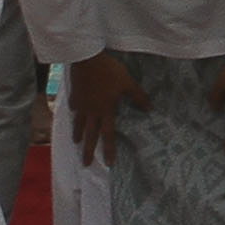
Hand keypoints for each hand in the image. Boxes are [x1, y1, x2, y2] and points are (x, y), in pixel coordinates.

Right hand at [67, 51, 151, 165]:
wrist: (87, 61)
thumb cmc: (110, 72)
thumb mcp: (128, 83)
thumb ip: (138, 97)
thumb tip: (150, 109)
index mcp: (105, 110)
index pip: (108, 134)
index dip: (109, 149)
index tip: (108, 163)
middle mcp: (91, 111)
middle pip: (90, 134)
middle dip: (88, 150)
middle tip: (85, 164)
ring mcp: (81, 104)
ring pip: (79, 123)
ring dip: (78, 134)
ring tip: (76, 142)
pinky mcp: (74, 96)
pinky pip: (74, 108)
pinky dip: (74, 114)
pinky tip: (74, 113)